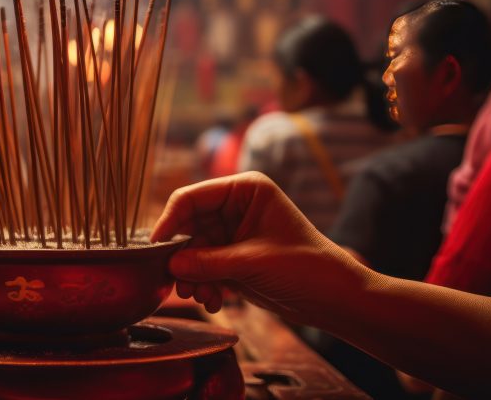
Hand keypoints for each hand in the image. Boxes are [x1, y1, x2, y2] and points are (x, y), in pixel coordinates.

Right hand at [151, 172, 367, 322]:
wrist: (334, 299)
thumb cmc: (305, 268)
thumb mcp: (252, 262)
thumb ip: (207, 262)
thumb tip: (170, 265)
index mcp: (245, 189)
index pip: (192, 197)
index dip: (170, 222)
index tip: (155, 249)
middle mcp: (237, 206)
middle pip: (189, 226)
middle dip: (183, 257)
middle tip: (178, 285)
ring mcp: (235, 233)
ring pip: (194, 250)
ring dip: (193, 276)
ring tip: (201, 298)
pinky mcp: (235, 258)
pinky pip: (205, 267)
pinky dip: (204, 284)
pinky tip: (215, 301)